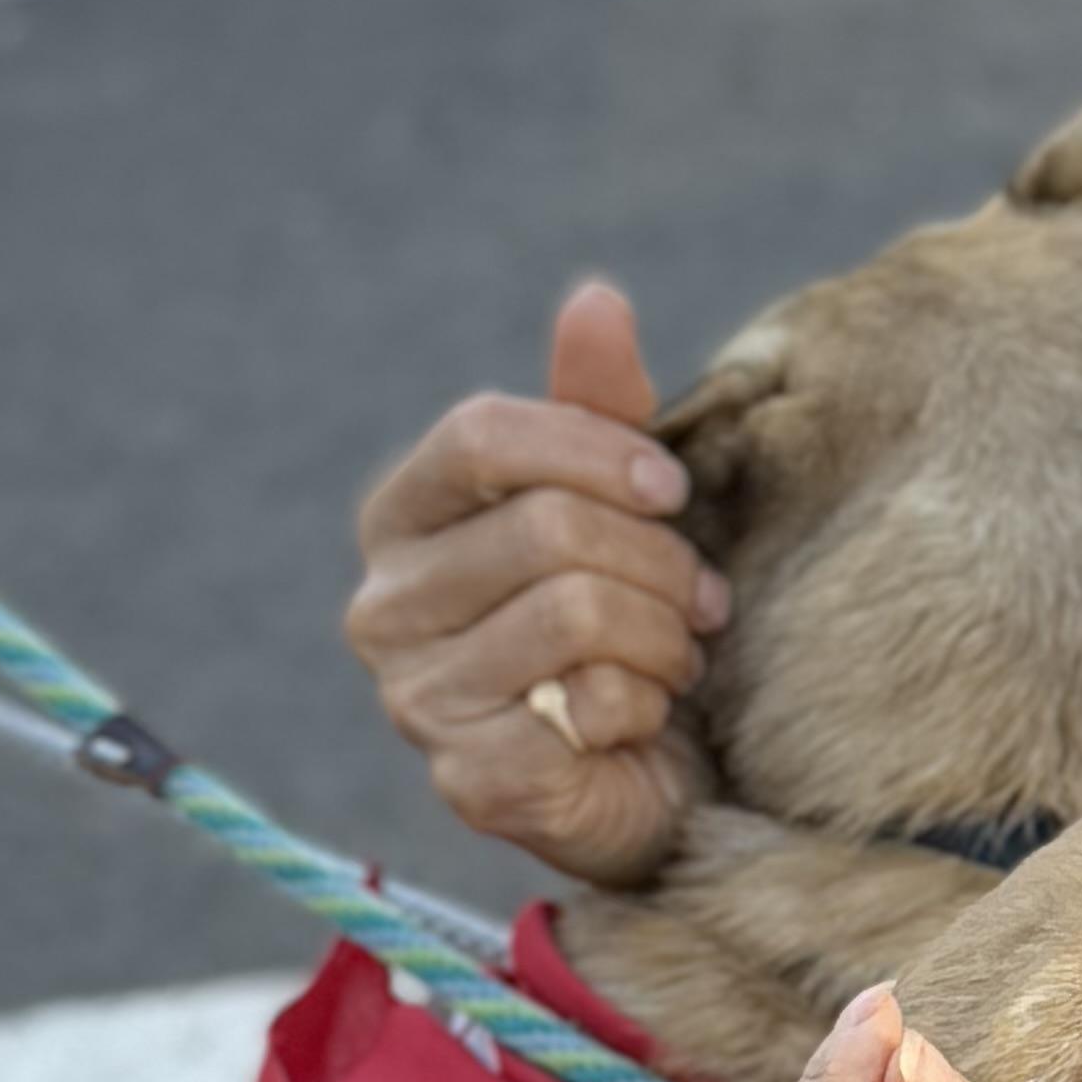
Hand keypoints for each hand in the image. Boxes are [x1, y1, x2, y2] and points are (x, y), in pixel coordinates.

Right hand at [344, 281, 732, 886]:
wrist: (642, 783)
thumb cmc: (618, 629)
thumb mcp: (612, 505)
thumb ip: (596, 408)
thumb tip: (597, 298)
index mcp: (400, 521)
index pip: (479, 434)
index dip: (596, 449)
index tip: (672, 489)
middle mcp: (383, 608)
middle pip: (546, 525)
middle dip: (656, 559)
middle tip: (698, 599)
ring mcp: (416, 700)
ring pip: (576, 609)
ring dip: (662, 634)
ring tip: (673, 657)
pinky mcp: (470, 778)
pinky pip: (591, 700)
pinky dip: (644, 705)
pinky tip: (639, 721)